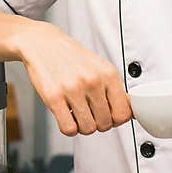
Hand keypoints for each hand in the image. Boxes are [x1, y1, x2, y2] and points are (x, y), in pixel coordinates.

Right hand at [12, 21, 131, 136]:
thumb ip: (113, 89)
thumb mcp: (99, 67)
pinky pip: (69, 129)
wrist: (43, 44)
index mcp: (108, 73)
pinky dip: (69, 127)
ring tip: (78, 114)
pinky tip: (67, 115)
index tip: (110, 117)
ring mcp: (73, 89)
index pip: (123, 113)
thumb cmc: (71, 56)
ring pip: (88, 128)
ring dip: (83, 126)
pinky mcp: (54, 97)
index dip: (117, 120)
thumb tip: (128, 111)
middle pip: (106, 123)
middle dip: (98, 123)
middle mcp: (92, 81)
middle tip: (90, 114)